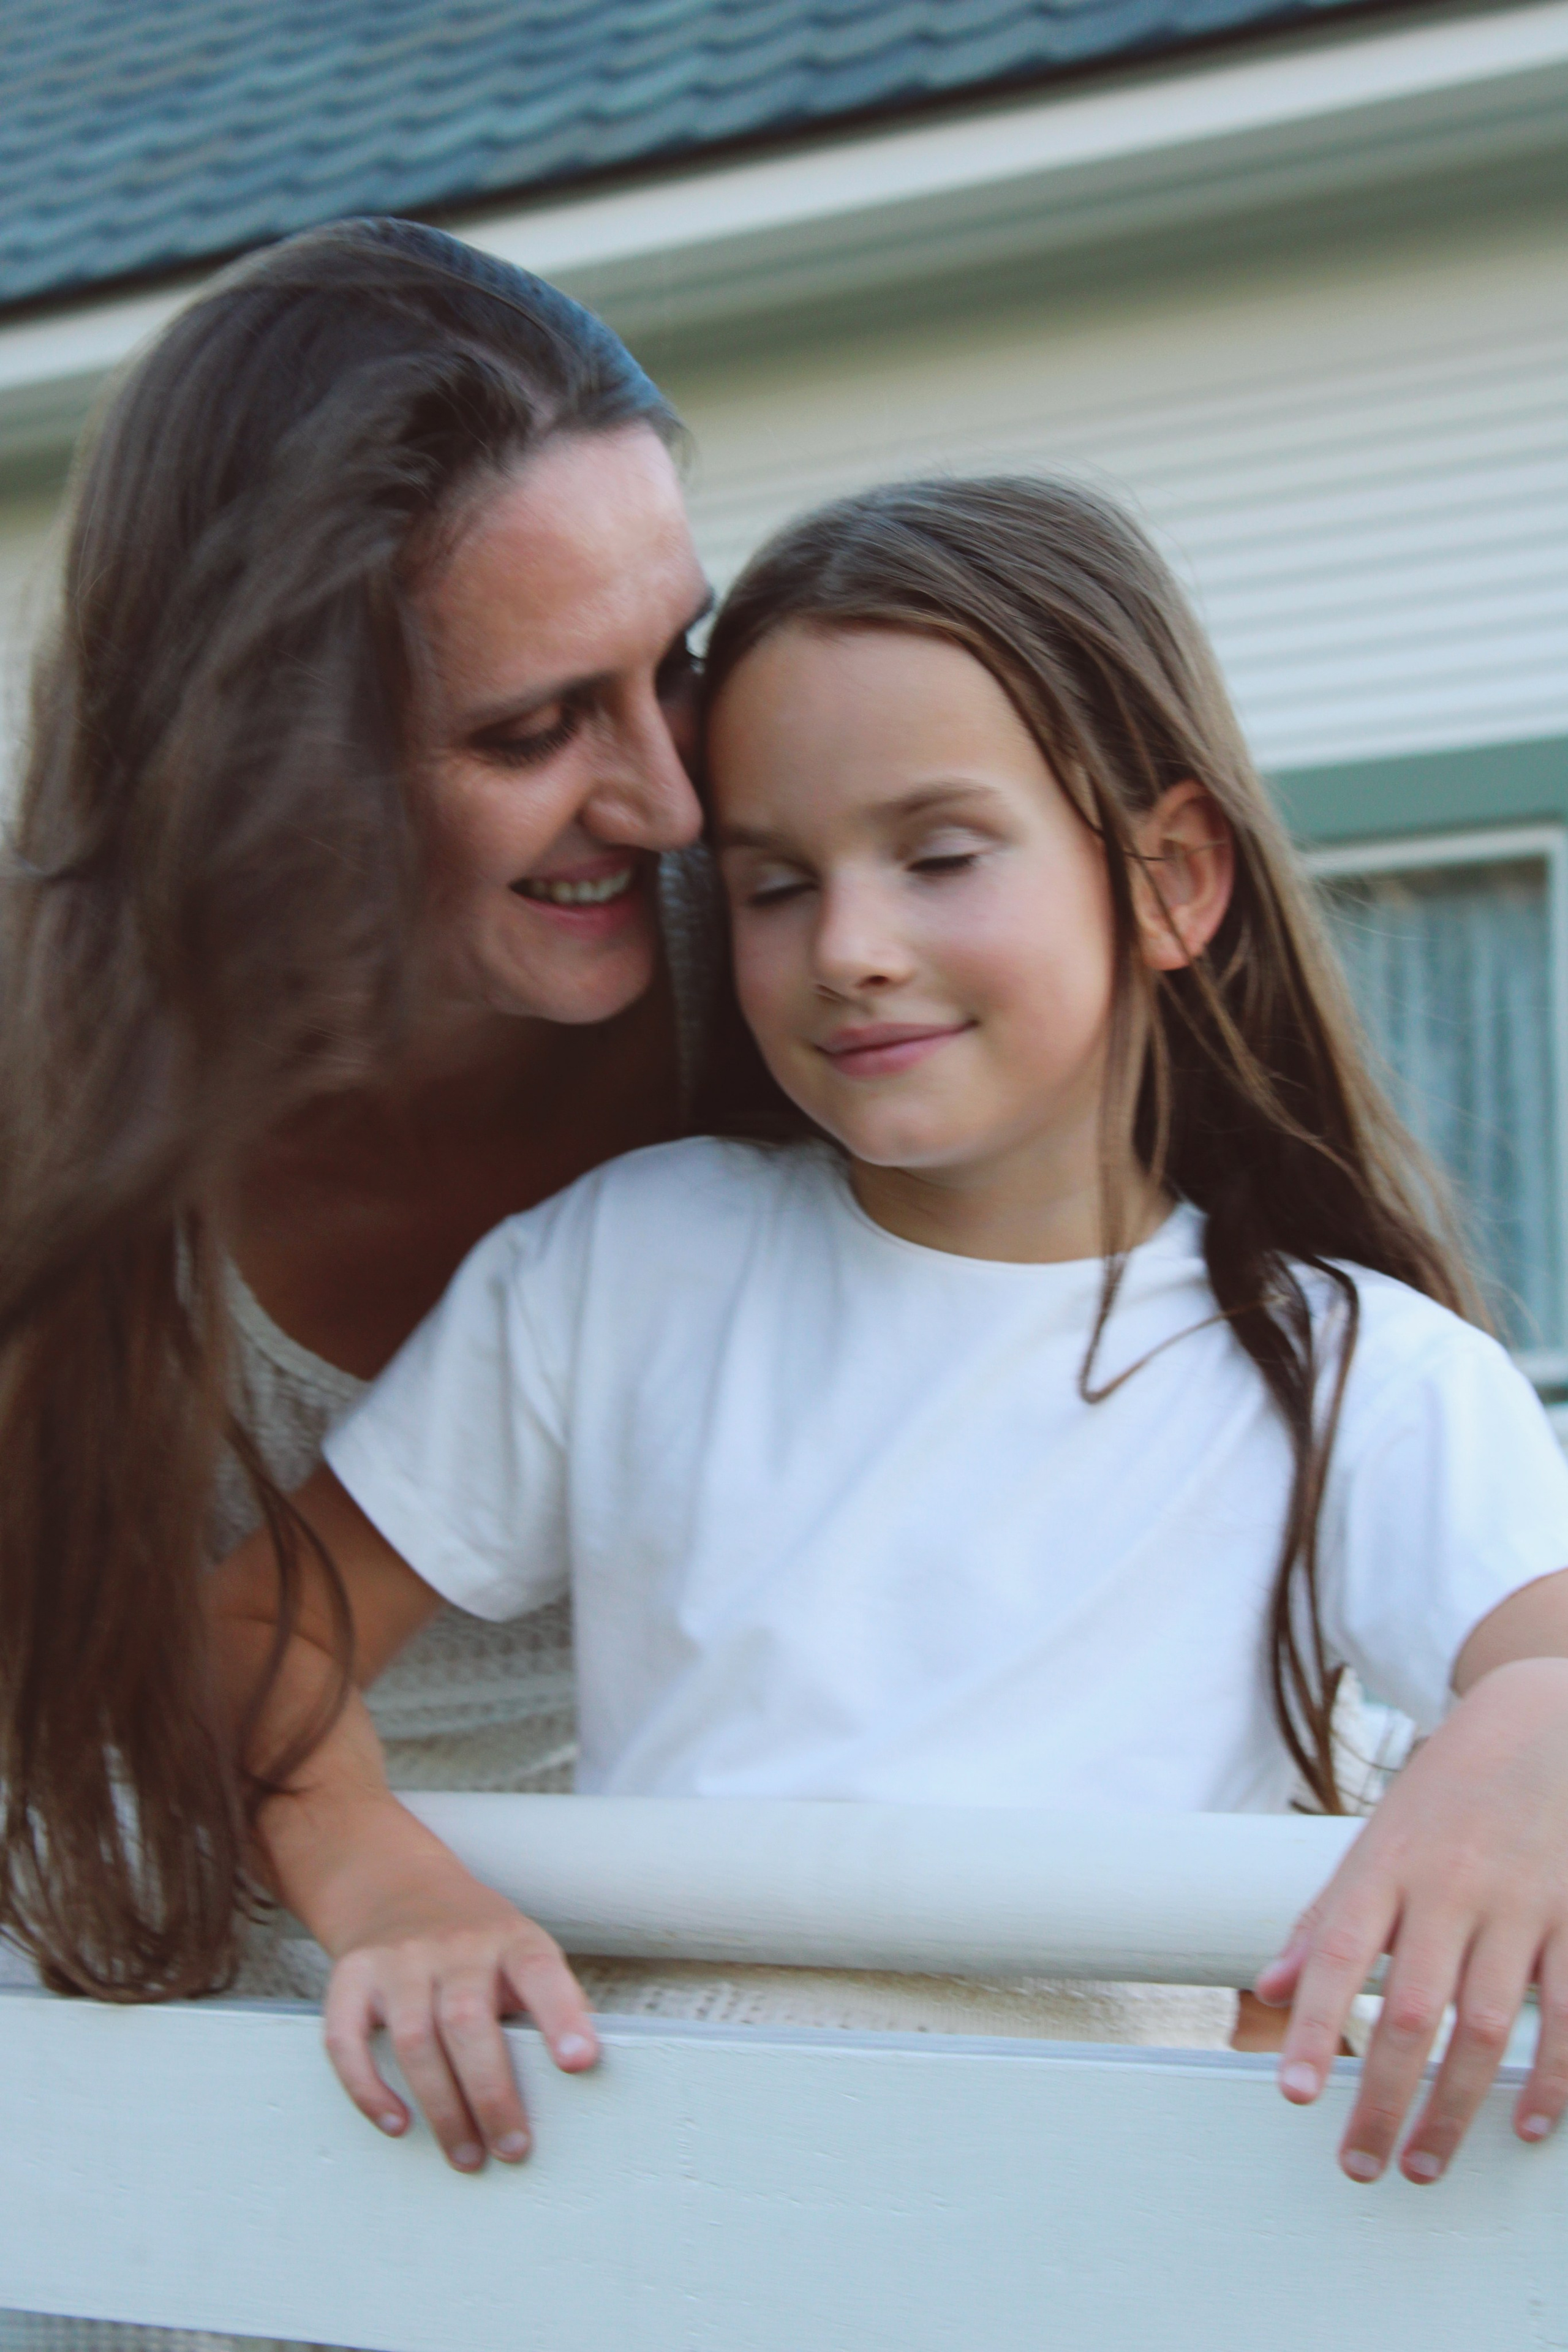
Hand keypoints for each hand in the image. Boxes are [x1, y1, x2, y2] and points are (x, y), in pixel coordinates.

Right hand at [322, 1842, 598, 2172]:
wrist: (399, 1887)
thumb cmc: (476, 1941)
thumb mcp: (522, 1950)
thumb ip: (552, 1999)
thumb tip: (589, 2069)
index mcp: (509, 1939)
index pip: (539, 1971)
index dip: (561, 2015)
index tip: (579, 2062)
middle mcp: (453, 1945)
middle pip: (468, 2021)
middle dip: (491, 2094)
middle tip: (512, 2148)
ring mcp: (398, 1959)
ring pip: (414, 2040)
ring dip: (441, 2108)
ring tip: (466, 2155)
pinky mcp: (352, 1977)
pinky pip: (347, 2041)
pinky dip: (368, 2090)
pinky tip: (397, 2123)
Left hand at [1255, 1656, 1567, 2183]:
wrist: (1537, 1724)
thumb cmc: (1443, 1793)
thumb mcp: (1371, 1841)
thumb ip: (1323, 1919)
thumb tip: (1268, 1988)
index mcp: (1385, 1865)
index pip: (1337, 1953)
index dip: (1313, 2026)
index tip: (1295, 2093)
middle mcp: (1447, 1886)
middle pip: (1410, 2011)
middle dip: (1383, 2097)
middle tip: (1363, 2164)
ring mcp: (1517, 1904)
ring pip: (1484, 2026)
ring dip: (1456, 2107)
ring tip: (1428, 2164)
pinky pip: (1565, 2011)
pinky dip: (1550, 2076)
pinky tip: (1527, 2125)